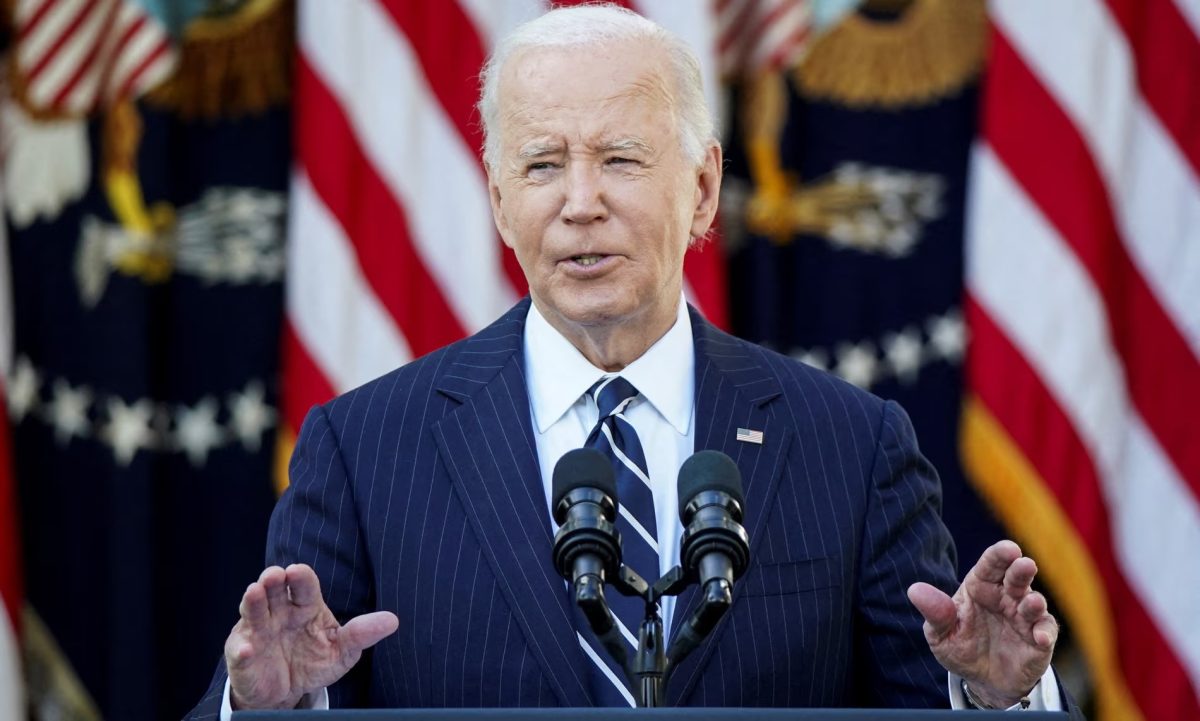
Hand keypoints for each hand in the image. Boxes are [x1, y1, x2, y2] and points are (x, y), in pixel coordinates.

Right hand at [224, 564, 398, 709]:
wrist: (287, 690)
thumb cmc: (314, 661)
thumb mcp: (342, 650)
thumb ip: (362, 634)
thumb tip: (393, 621)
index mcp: (305, 605)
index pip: (304, 584)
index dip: (301, 576)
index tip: (298, 572)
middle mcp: (279, 611)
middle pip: (274, 589)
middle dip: (272, 580)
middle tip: (274, 576)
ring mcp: (257, 630)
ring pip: (253, 610)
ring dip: (252, 601)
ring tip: (254, 593)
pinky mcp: (242, 653)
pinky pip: (240, 650)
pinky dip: (243, 649)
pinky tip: (248, 649)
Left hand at [907, 540, 1056, 707]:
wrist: (983, 682)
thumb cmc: (961, 649)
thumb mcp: (941, 635)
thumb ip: (934, 613)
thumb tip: (914, 590)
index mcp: (981, 587)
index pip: (990, 565)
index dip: (999, 555)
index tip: (1008, 549)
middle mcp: (1006, 597)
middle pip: (1016, 576)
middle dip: (1021, 569)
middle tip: (1024, 564)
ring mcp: (1024, 617)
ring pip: (1034, 602)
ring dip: (1034, 602)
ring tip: (1031, 603)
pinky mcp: (1039, 639)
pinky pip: (1046, 631)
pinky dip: (1045, 633)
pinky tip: (1040, 638)